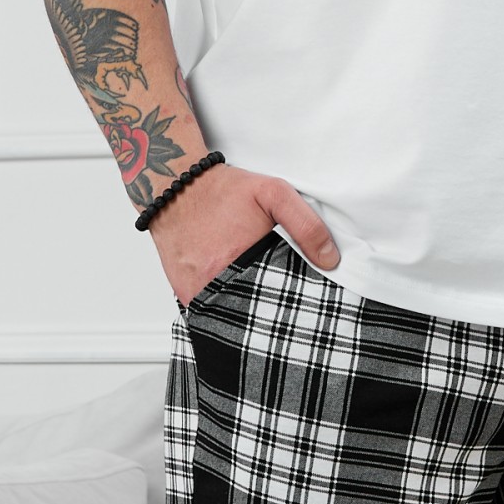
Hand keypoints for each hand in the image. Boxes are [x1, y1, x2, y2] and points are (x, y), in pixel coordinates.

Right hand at [148, 163, 340, 309]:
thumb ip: (305, 224)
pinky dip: (223, 307)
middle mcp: (214, 282)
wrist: (174, 187)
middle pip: (254, 312)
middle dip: (270, 311)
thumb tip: (330, 259)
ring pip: (231, 315)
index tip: (302, 305)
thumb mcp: (273, 192)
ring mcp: (197, 291)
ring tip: (261, 303)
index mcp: (240, 261)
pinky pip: (209, 311)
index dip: (291, 303)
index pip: (277, 300)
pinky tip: (236, 296)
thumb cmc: (223, 190)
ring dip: (246, 312)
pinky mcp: (184, 293)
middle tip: (283, 305)